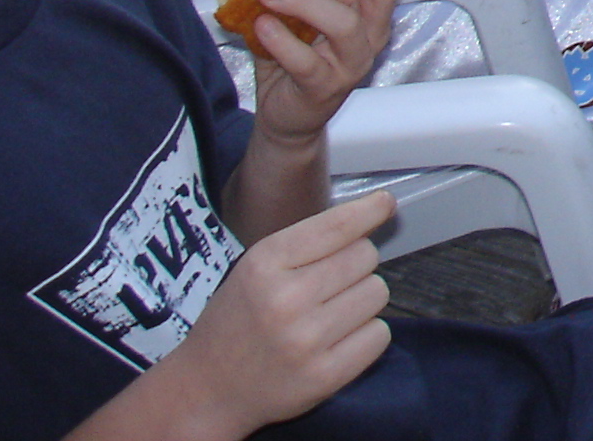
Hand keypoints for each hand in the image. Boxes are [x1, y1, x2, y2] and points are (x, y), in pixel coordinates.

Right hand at [170, 193, 394, 429]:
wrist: (207, 389)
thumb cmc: (239, 318)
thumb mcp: (258, 267)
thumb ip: (311, 240)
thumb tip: (380, 207)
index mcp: (265, 263)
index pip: (337, 225)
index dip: (369, 210)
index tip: (384, 203)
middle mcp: (286, 299)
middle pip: (365, 256)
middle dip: (356, 265)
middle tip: (329, 284)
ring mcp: (306, 341)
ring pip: (377, 292)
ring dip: (362, 299)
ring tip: (330, 314)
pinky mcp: (324, 376)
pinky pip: (379, 335)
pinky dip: (366, 334)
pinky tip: (336, 340)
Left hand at [244, 0, 400, 149]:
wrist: (285, 112)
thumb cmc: (294, 52)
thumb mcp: (294, 8)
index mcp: (367, 6)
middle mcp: (371, 31)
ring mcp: (353, 62)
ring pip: (345, 24)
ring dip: (305, 0)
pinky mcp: (326, 88)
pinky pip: (308, 62)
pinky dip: (282, 40)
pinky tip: (261, 25)